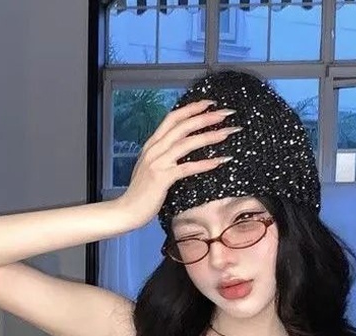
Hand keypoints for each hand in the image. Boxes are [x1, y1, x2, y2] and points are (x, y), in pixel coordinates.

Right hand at [113, 99, 240, 229]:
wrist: (126, 211)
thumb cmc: (141, 193)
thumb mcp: (151, 168)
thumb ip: (164, 156)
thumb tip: (183, 150)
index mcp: (152, 145)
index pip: (172, 118)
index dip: (192, 108)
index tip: (210, 104)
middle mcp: (154, 149)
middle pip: (183, 126)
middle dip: (206, 117)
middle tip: (226, 113)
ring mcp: (158, 163)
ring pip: (187, 143)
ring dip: (210, 136)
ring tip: (228, 132)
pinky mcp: (162, 178)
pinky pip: (187, 167)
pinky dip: (205, 163)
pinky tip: (219, 161)